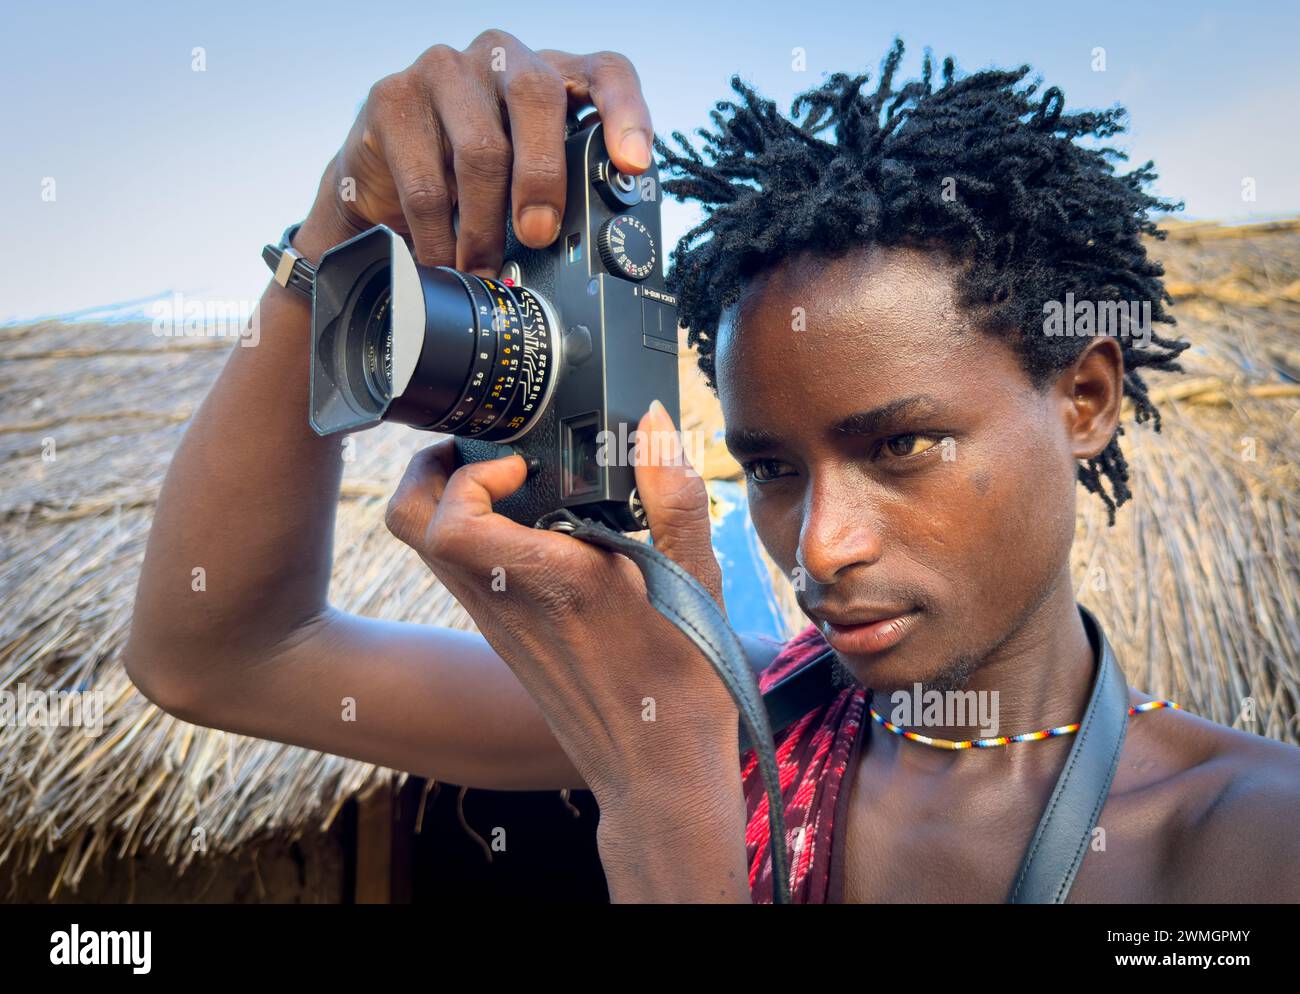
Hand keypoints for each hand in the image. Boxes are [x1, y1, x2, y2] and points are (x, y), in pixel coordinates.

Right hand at [295, 28, 653, 270]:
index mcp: (549, 74)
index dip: (626, 113)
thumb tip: (591, 250)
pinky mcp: (392, 98)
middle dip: (543, 176)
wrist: (380, 180)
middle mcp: (500, 57)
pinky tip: (444, 259)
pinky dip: (439, 236)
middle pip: (537, 96)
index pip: (605, 72)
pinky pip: (426, 181)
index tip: (632, 163)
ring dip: (485, 225)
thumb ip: (558, 189)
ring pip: (480, 148)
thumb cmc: (468, 178)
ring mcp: (444, 70)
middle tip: (539, 234)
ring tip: (484, 268)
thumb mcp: (522, 178)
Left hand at [382, 401, 740, 812]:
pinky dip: (476, 536)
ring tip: (513, 478)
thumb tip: (654, 421)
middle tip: (485, 449)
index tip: (520, 461)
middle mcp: (504, 604)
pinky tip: (538, 528)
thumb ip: (673, 498)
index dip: (466, 474)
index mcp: (548, 584)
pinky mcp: (506, 641)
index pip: (447, 523)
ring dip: (451, 500)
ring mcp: (497, 625)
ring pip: (429, 549)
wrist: (660, 773)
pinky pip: (460, 574)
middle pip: (409, 524)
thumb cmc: (685, 682)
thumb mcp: (698, 582)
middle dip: (432, 470)